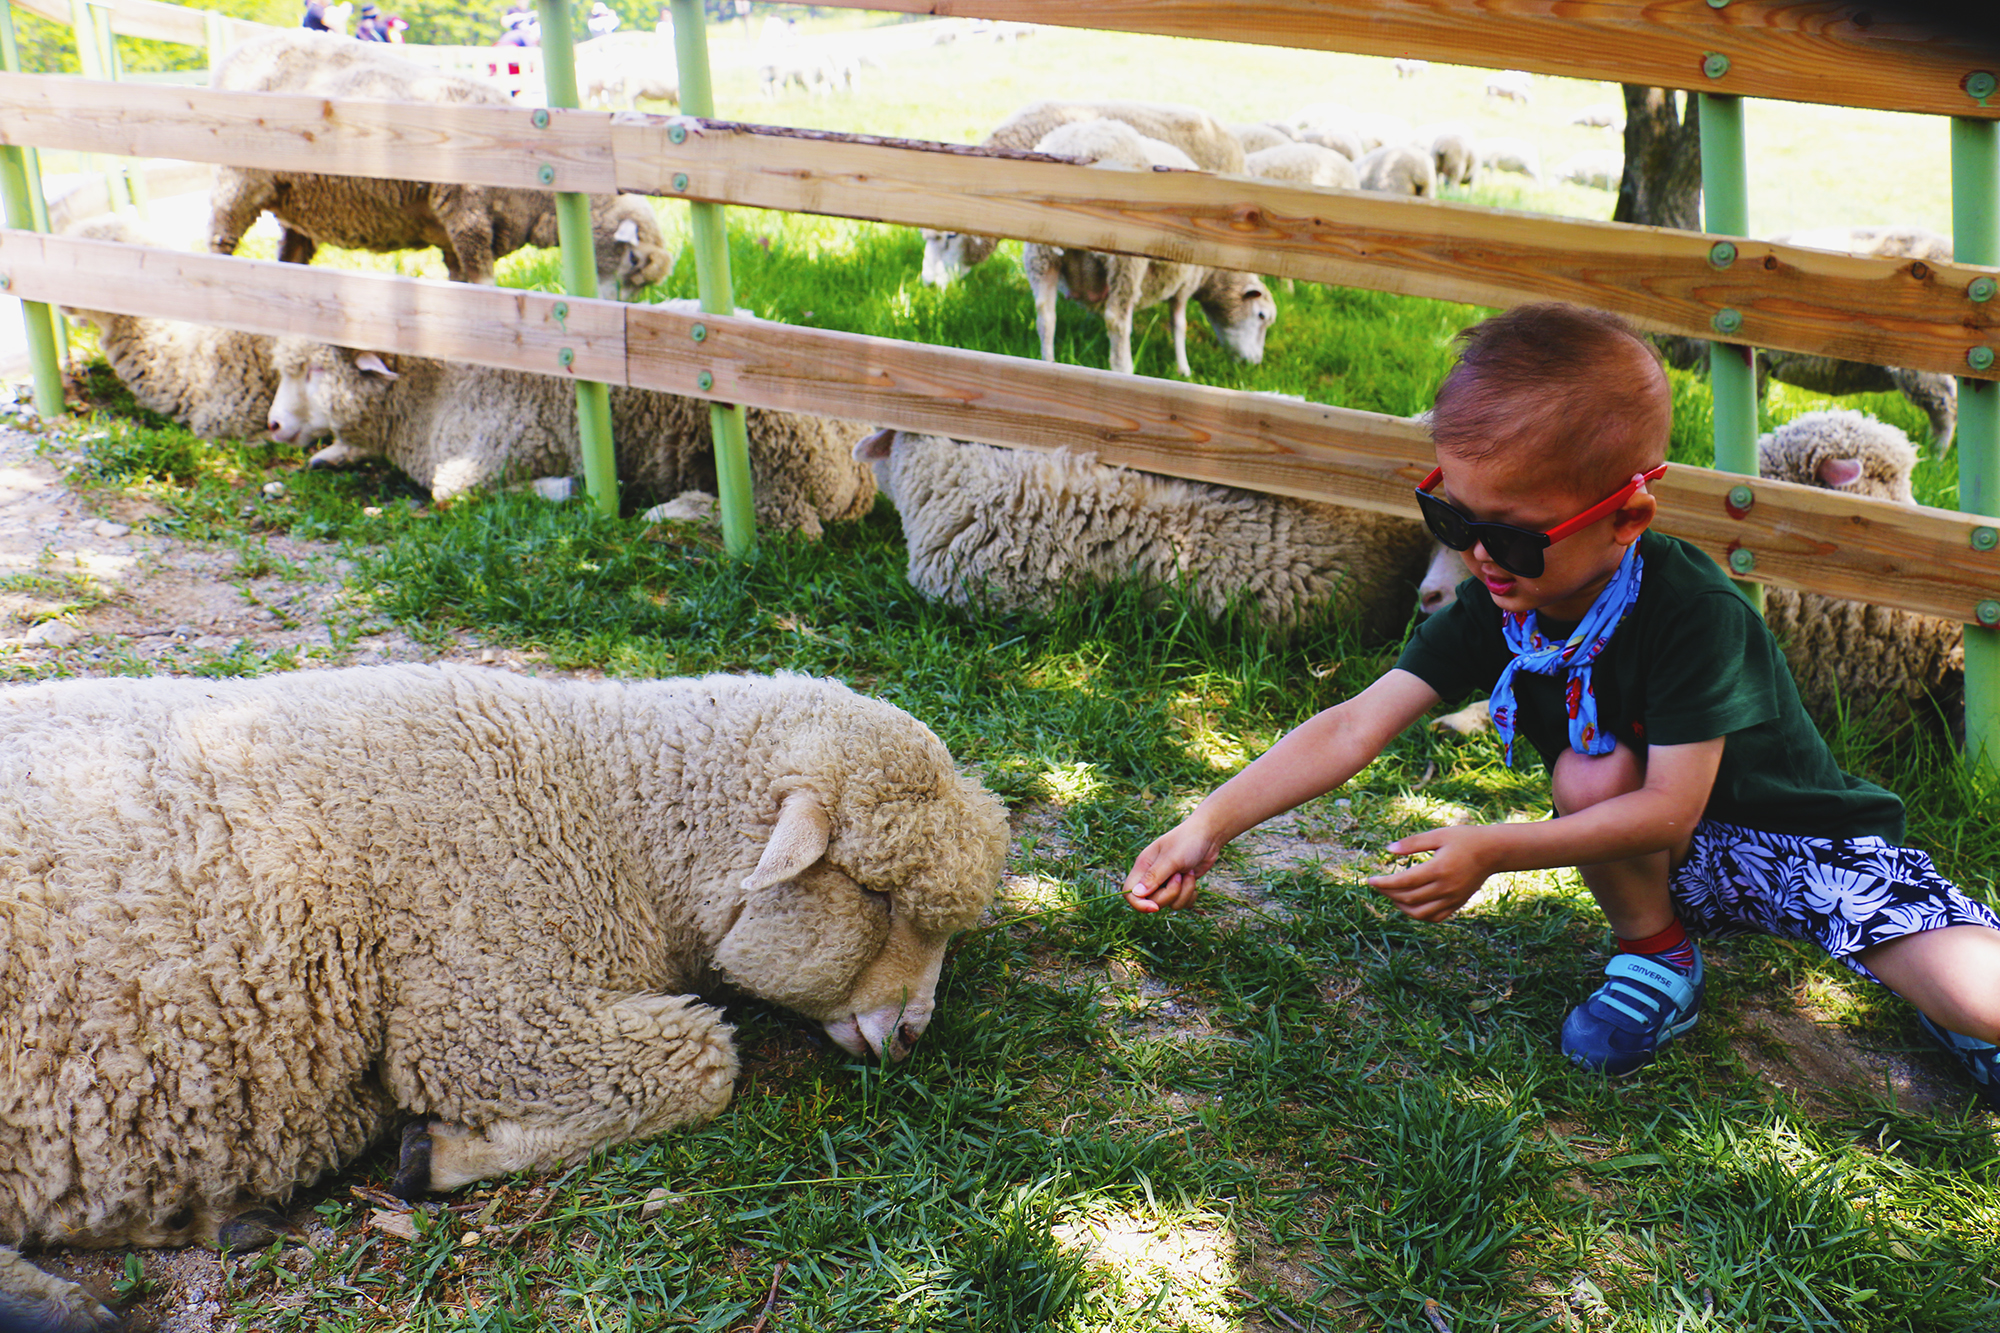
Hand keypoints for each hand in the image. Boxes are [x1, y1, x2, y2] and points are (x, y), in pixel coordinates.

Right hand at [1122, 821, 1222, 912]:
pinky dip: (1190, 895)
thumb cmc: (1187, 841)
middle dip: (1170, 893)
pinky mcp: (1180, 887)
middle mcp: (1152, 876)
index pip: (1130, 892)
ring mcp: (1166, 883)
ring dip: (1184, 892)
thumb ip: (1154, 876)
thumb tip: (1136, 894)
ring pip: (1170, 904)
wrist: (1208, 835)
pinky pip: (1181, 903)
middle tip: (1179, 875)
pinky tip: (1193, 879)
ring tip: (1189, 873)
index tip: (1155, 907)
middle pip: (1153, 901)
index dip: (1139, 904)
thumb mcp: (1171, 858)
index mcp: (1143, 866)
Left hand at [1364, 824, 1498, 922]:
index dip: (1385, 884)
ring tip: (1391, 895)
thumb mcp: (1438, 835)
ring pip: (1420, 913)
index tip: (1370, 880)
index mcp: (1439, 869)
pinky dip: (1419, 914)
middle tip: (1377, 885)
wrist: (1493, 851)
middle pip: (1409, 898)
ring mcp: (1452, 898)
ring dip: (1401, 907)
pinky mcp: (1457, 904)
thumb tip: (1388, 849)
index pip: (1405, 882)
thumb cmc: (1464, 839)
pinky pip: (1434, 917)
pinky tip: (1409, 904)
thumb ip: (1412, 843)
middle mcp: (1445, 887)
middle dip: (1388, 894)